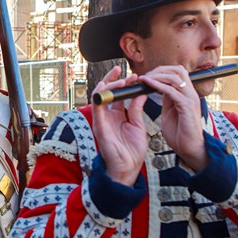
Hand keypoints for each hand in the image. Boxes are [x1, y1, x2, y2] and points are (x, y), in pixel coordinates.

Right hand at [91, 66, 147, 185]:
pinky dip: (101, 95)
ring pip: (100, 96)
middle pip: (107, 92)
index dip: (125, 83)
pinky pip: (97, 106)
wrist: (128, 167)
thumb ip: (136, 109)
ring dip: (109, 84)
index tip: (135, 76)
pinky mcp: (99, 124)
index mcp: (117, 115)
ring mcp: (102, 119)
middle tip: (123, 70)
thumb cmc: (132, 150)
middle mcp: (108, 115)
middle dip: (114, 78)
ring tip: (120, 78)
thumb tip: (141, 93)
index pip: (118, 94)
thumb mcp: (138, 125)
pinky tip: (107, 86)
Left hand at [138, 66, 206, 170]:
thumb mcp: (170, 111)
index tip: (147, 75)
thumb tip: (159, 88)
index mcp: (187, 93)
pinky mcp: (187, 106)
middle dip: (159, 70)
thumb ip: (167, 99)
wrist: (190, 148)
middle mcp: (190, 93)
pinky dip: (158, 85)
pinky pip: (171, 90)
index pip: (177, 72)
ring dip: (157, 76)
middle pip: (177, 70)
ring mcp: (190, 98)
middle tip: (145, 75)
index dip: (162, 70)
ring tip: (144, 78)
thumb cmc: (180, 132)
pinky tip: (147, 84)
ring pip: (174, 77)